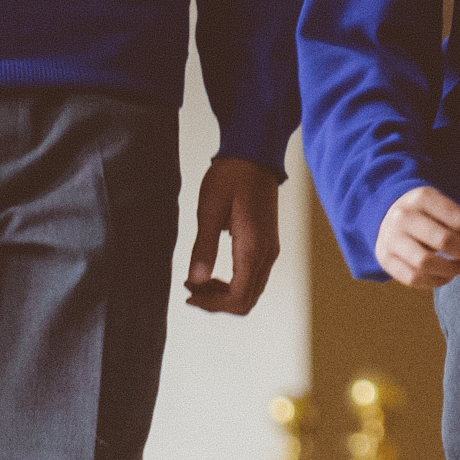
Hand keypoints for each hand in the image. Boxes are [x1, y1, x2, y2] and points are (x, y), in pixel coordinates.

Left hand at [184, 156, 281, 314]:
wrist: (254, 154)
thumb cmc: (231, 176)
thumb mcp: (210, 210)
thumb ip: (204, 248)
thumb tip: (196, 281)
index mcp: (253, 248)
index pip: (238, 297)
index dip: (212, 304)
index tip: (189, 295)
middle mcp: (267, 254)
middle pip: (246, 301)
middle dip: (216, 303)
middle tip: (191, 290)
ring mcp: (270, 250)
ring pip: (250, 292)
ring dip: (224, 295)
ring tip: (198, 282)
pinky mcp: (267, 245)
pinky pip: (253, 278)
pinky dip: (233, 284)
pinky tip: (213, 273)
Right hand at [374, 184, 459, 289]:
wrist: (384, 216)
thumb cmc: (422, 213)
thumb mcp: (437, 203)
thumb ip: (456, 219)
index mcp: (422, 198)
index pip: (458, 220)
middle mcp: (403, 217)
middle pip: (443, 241)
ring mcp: (391, 239)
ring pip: (426, 263)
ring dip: (450, 270)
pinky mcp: (385, 259)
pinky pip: (413, 278)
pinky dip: (434, 281)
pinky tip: (445, 277)